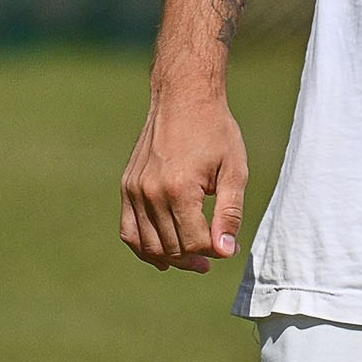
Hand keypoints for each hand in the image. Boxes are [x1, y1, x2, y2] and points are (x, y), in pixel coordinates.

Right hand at [120, 92, 248, 273]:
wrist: (184, 100)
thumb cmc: (216, 132)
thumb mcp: (235, 170)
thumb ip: (230, 213)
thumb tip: (226, 251)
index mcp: (179, 189)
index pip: (193, 241)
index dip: (214, 251)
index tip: (230, 247)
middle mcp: (150, 193)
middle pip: (170, 247)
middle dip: (195, 257)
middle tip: (216, 255)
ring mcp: (134, 191)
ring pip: (147, 245)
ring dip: (171, 259)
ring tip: (195, 260)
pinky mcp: (126, 188)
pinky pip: (128, 231)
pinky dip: (143, 248)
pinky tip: (163, 257)